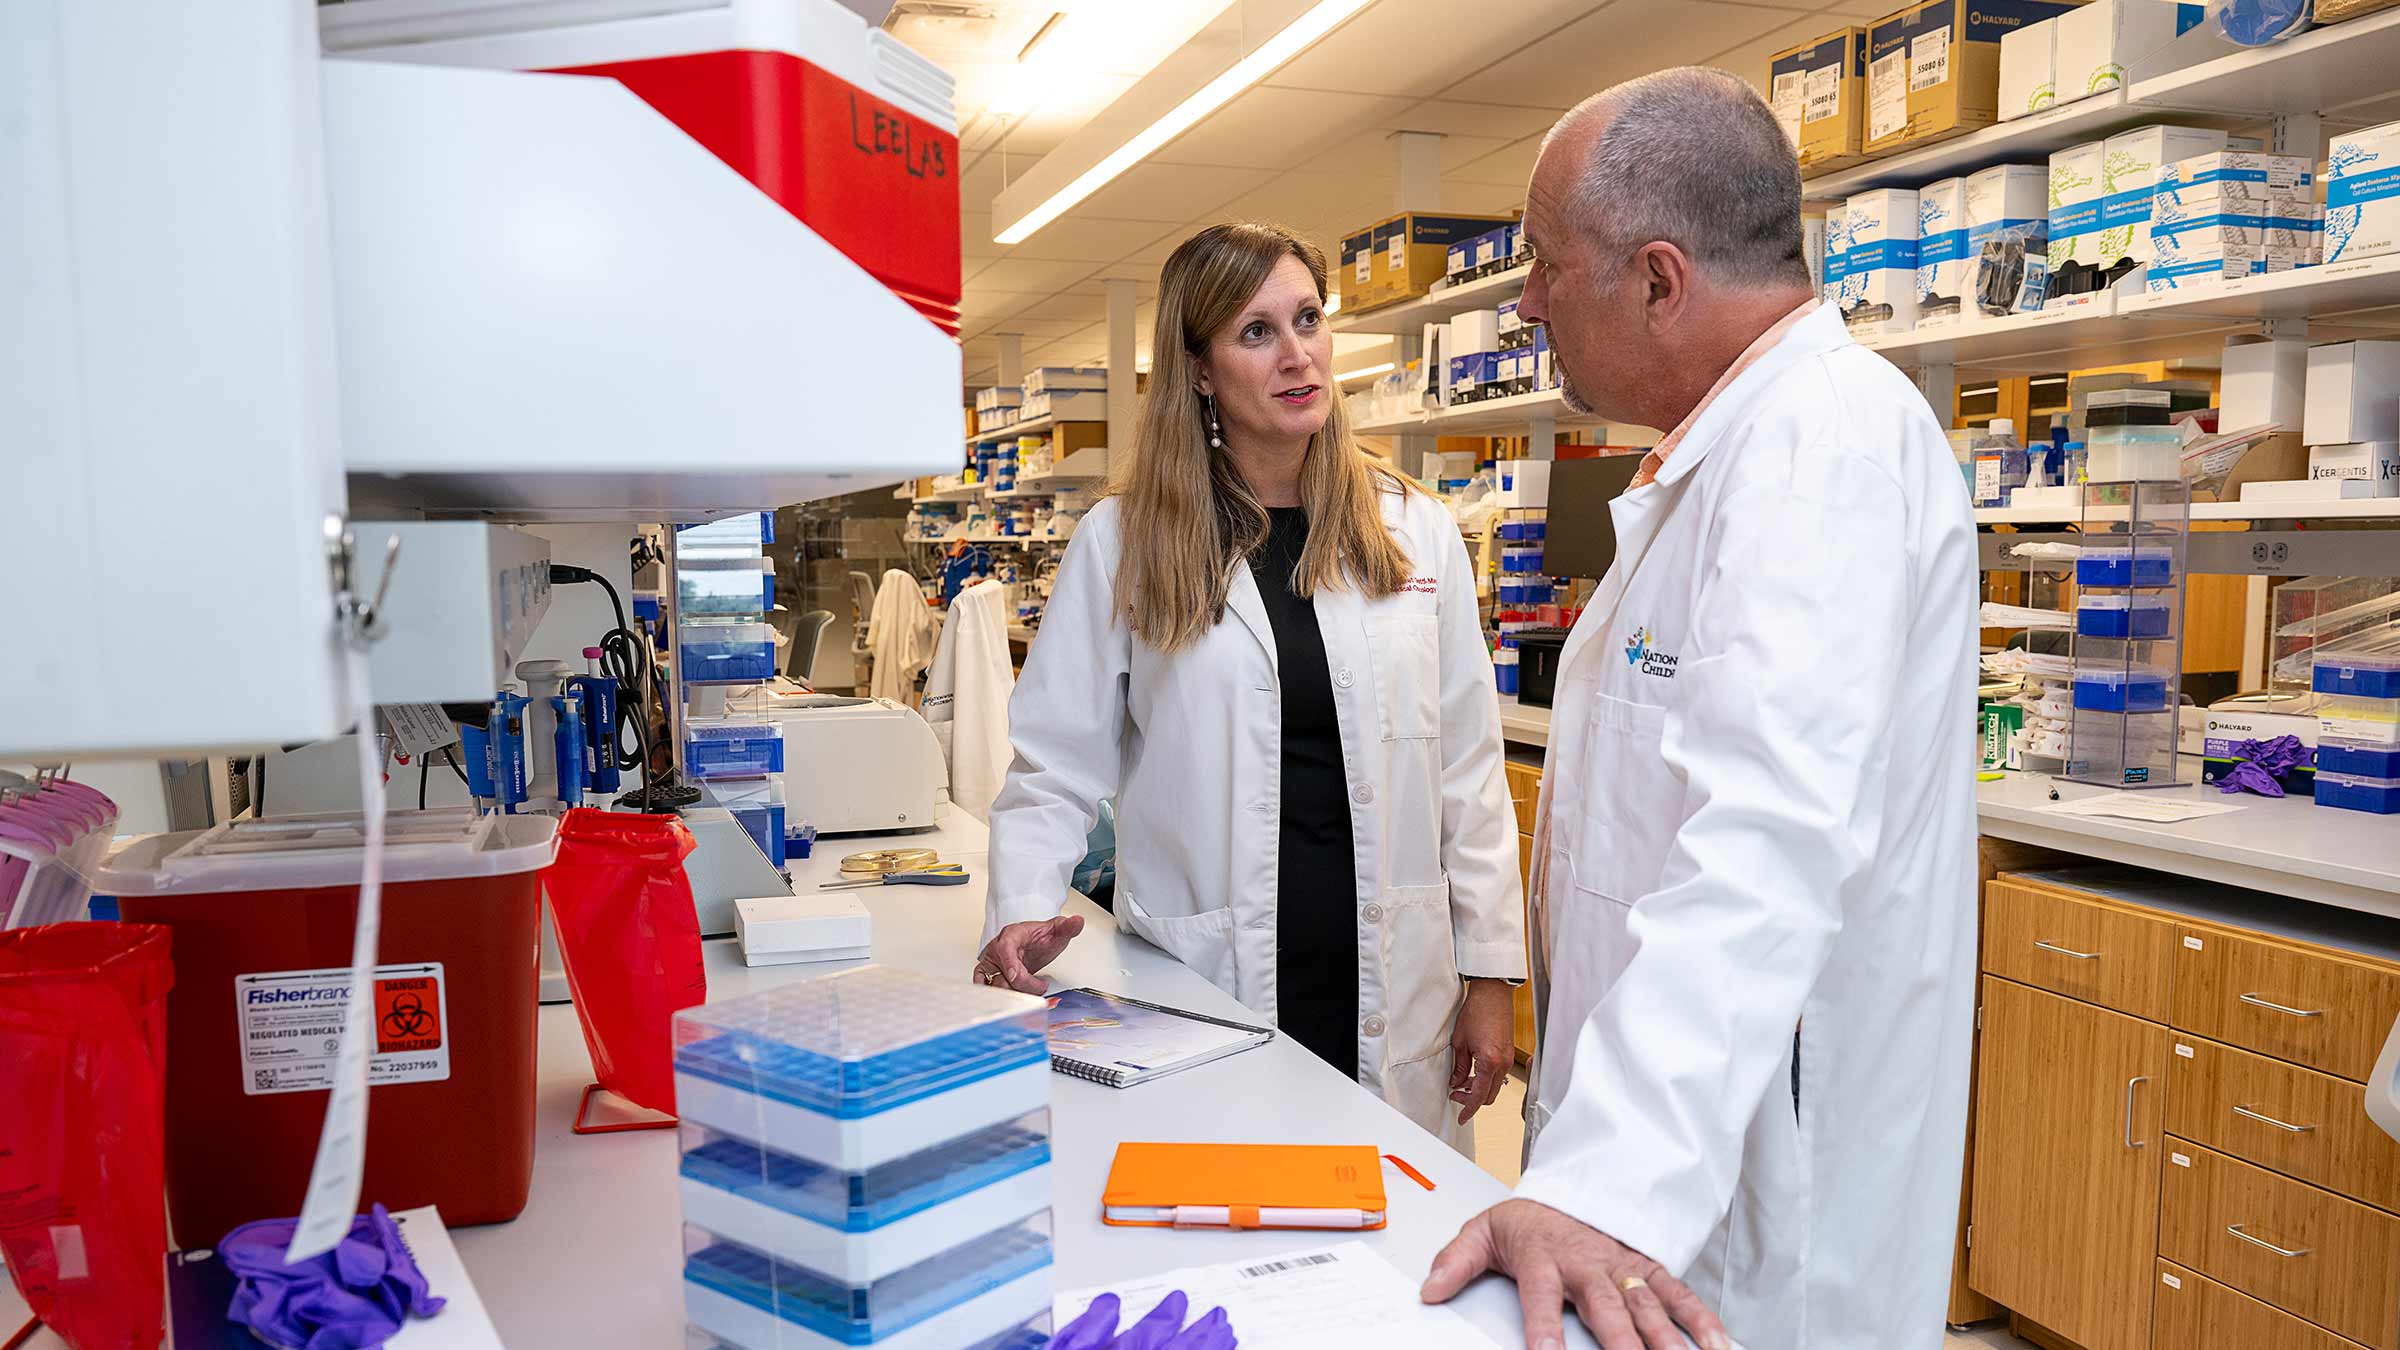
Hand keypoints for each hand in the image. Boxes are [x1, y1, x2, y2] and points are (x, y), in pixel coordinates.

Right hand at [973, 913, 1083, 992]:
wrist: (1030, 942)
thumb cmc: (1038, 937)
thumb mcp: (1055, 930)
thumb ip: (1066, 927)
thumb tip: (1077, 922)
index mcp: (1011, 935)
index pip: (1005, 948)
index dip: (1010, 964)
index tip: (1017, 977)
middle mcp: (997, 950)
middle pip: (1002, 974)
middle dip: (1023, 986)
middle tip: (1041, 987)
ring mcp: (992, 965)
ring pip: (995, 986)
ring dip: (1016, 993)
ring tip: (1035, 992)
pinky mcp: (990, 977)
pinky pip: (989, 991)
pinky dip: (1003, 998)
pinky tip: (1020, 999)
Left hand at [1421, 1199, 1728, 1349]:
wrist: (1572, 1190)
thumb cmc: (1530, 1221)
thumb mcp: (1483, 1232)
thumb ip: (1456, 1262)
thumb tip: (1428, 1289)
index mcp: (1545, 1258)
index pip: (1541, 1298)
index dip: (1544, 1329)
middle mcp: (1588, 1266)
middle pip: (1606, 1308)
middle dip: (1621, 1344)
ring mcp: (1623, 1268)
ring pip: (1647, 1306)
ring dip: (1666, 1339)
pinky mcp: (1650, 1270)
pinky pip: (1680, 1296)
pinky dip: (1703, 1321)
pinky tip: (1720, 1347)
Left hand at [1449, 978, 1516, 1122]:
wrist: (1493, 995)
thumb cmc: (1477, 1012)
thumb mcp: (1460, 1042)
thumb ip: (1459, 1067)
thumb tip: (1456, 1082)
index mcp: (1490, 1063)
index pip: (1478, 1096)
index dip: (1468, 1109)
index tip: (1462, 1117)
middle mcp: (1503, 1064)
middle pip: (1489, 1096)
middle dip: (1472, 1099)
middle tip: (1455, 1093)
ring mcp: (1508, 1059)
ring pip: (1494, 1086)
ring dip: (1478, 1088)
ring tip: (1461, 1081)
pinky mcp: (1509, 1054)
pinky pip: (1498, 1075)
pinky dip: (1486, 1079)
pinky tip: (1473, 1072)